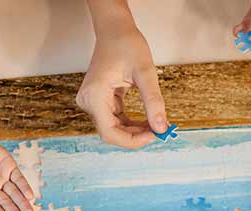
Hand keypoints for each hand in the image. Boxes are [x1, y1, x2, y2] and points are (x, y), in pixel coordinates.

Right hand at [76, 26, 166, 148]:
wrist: (115, 29)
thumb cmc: (126, 44)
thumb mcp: (145, 73)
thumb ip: (153, 102)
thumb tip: (161, 128)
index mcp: (94, 95)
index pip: (110, 133)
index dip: (133, 140)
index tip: (154, 136)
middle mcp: (89, 102)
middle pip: (112, 133)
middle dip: (136, 136)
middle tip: (160, 131)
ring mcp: (93, 102)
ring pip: (115, 129)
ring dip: (136, 131)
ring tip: (156, 125)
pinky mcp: (100, 102)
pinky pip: (116, 120)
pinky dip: (133, 124)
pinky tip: (148, 120)